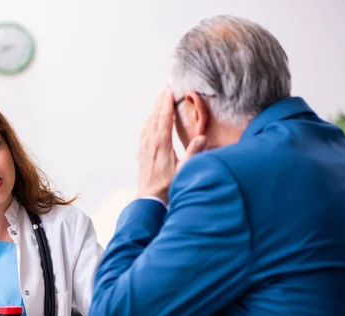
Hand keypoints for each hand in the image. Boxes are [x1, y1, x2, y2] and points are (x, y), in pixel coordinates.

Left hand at [137, 87, 205, 202]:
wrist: (150, 198)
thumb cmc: (168, 185)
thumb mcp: (184, 169)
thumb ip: (193, 152)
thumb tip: (202, 137)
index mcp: (161, 144)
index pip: (164, 118)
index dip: (167, 103)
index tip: (170, 91)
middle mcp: (150, 142)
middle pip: (155, 116)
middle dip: (160, 101)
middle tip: (166, 88)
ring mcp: (144, 146)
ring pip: (148, 122)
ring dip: (154, 110)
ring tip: (160, 100)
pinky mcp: (141, 152)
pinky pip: (144, 131)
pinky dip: (149, 121)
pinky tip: (152, 120)